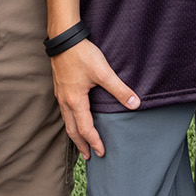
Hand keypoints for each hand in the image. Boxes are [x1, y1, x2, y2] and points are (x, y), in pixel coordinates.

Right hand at [51, 36, 137, 157]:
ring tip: (81, 142)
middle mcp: (65, 101)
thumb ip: (120, 89)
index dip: (94, 141)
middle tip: (89, 156)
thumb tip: (135, 104)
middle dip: (81, 144)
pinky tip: (75, 118)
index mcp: (75, 101)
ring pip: (66, 121)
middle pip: (72, 130)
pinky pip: (64, 111)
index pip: (85, 128)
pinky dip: (70, 121)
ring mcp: (60, 95)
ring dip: (74, 134)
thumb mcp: (104, 72)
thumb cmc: (82, 55)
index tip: (101, 152)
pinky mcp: (60, 87)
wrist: (63, 39)